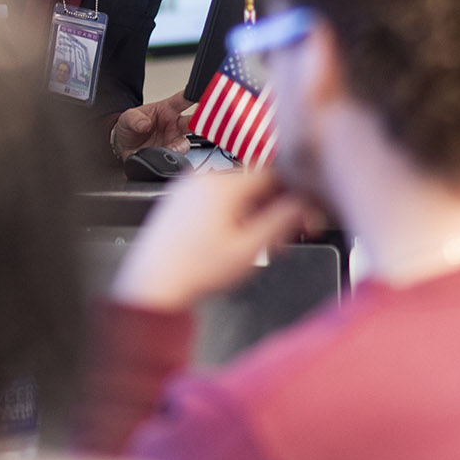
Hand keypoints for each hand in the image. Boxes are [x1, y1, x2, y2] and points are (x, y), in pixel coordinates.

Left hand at [111, 91, 194, 159]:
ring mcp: (173, 140)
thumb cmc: (130, 126)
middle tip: (198, 123)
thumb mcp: (127, 118)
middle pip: (193, 121)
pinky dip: (172, 157)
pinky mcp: (170, 154)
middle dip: (200, 122)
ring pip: (185, 143)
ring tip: (171, 148)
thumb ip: (135, 118)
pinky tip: (165, 155)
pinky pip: (176, 157)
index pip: (183, 99)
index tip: (201, 95)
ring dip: (180, 146)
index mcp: (167, 109)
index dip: (193, 96)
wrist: (123, 146)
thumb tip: (144, 124)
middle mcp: (175, 124)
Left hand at [111, 166, 309, 311]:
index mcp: (222, 185)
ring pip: (237, 194)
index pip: (272, 175)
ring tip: (262, 246)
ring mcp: (188, 188)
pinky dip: (234, 215)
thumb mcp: (250, 248)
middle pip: (254, 185)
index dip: (294, 195)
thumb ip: (282, 221)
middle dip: (274, 210)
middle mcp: (203, 179)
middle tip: (286, 239)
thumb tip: (304, 204)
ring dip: (255, 215)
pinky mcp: (180, 201)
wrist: (154, 285)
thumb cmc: (194, 271)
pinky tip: (239, 240)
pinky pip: (217, 200)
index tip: (305, 214)